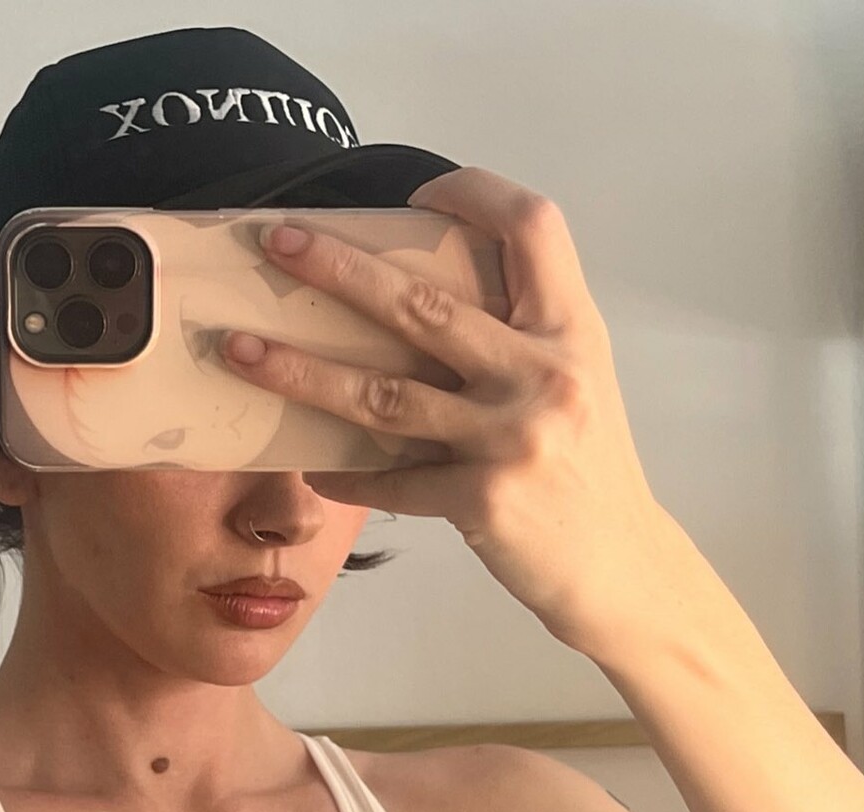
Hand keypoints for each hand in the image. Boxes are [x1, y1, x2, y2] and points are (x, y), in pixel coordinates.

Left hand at [216, 166, 710, 663]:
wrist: (623, 567)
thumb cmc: (589, 469)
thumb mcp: (577, 382)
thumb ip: (520, 334)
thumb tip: (417, 293)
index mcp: (570, 332)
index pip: (533, 227)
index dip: (477, 193)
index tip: (422, 192)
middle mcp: (544, 376)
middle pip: (424, 304)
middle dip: (337, 268)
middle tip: (276, 244)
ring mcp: (511, 440)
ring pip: (384, 396)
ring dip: (302, 372)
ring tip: (240, 351)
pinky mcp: (484, 502)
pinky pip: (394, 481)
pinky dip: (347, 474)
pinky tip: (311, 465)